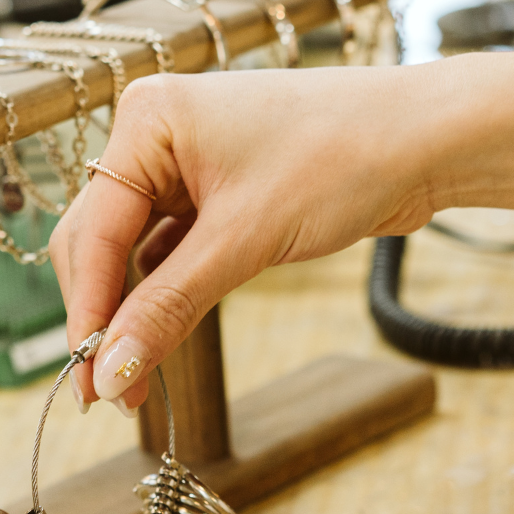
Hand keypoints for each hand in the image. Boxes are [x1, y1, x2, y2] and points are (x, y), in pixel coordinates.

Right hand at [49, 64, 441, 412]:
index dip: (87, 311)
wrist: (427, 140)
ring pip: (133, 252)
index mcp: (147, 119)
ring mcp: (186, 164)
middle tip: (104, 394)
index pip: (94, 230)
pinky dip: (164, 294)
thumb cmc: (341, 157)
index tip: (86, 382)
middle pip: (101, 242)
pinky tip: (158, 339)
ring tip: (131, 380)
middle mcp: (156, 136)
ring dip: (132, 312)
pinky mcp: (219, 194)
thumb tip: (111, 372)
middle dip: (103, 316)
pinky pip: (171, 251)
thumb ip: (169, 306)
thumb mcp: (245, 239)